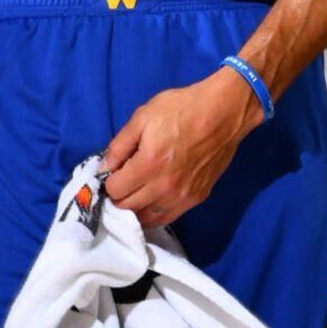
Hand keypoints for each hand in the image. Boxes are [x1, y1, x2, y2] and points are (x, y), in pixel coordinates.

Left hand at [103, 67, 263, 226]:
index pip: (115, 190)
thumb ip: (119, 146)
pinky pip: (168, 216)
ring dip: (135, 209)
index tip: (111, 172)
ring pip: (148, 218)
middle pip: (128, 207)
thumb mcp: (141, 118)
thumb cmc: (180, 109)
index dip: (108, 181)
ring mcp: (183, 196)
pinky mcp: (197, 198)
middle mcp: (165, 187)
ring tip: (132, 193)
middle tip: (119, 183)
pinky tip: (150, 201)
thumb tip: (104, 167)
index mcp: (149, 165)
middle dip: (118, 197)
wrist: (222, 113)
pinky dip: (154, 213)